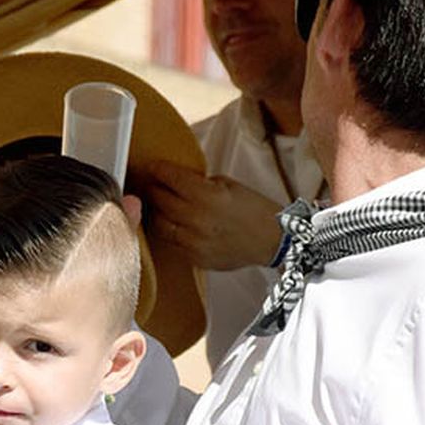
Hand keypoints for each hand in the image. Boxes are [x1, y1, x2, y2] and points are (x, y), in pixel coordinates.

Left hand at [136, 160, 281, 271]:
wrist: (272, 241)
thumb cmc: (255, 211)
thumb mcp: (229, 185)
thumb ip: (201, 183)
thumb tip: (178, 180)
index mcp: (208, 196)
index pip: (171, 178)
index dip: (158, 170)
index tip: (153, 166)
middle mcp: (197, 219)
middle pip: (160, 200)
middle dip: (153, 188)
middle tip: (151, 183)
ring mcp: (194, 241)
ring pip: (159, 224)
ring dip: (156, 211)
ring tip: (156, 204)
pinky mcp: (195, 257)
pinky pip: (170, 242)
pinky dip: (167, 231)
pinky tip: (169, 223)